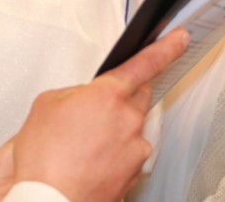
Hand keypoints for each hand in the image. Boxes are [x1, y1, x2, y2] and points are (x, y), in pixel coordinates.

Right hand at [10, 28, 189, 201]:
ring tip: (81, 147)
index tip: (180, 39)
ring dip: (114, 131)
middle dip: (120, 98)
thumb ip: (74, 92)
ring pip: (131, 129)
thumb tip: (84, 98)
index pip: (147, 63)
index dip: (167, 47)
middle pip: (137, 97)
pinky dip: (113, 156)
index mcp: (109, 95)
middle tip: (92, 113)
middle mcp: (129, 120)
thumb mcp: (46, 105)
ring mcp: (135, 149)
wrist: (49, 201)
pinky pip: (128, 155)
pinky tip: (88, 162)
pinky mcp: (135, 174)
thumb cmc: (44, 160)